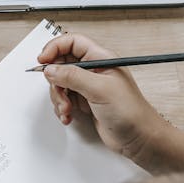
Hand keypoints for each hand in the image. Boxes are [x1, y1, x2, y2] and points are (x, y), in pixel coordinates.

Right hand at [38, 33, 183, 174]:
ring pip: (60, 83)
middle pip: (62, 63)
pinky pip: (64, 99)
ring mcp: (89, 87)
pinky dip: (62, 108)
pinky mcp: (85, 102)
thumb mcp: (100, 90)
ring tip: (67, 109)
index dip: (55, 48)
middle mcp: (94, 70)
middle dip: (55, 79)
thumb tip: (51, 69)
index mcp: (101, 59)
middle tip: (59, 91)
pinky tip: (69, 116)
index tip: (43, 60)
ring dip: (58, 97)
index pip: (72, 42)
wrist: (140, 139)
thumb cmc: (132, 113)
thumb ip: (72, 76)